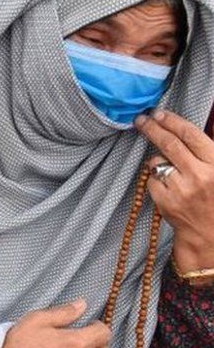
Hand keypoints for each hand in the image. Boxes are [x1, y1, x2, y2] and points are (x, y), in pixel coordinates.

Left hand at [135, 111, 213, 271]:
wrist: (210, 234)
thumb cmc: (213, 198)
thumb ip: (203, 152)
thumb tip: (178, 128)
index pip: (191, 135)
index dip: (172, 121)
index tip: (159, 113)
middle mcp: (200, 175)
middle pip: (169, 144)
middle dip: (152, 128)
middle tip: (141, 120)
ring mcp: (181, 189)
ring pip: (157, 162)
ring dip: (159, 163)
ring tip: (171, 173)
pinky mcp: (165, 201)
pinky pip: (151, 180)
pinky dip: (156, 181)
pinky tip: (168, 189)